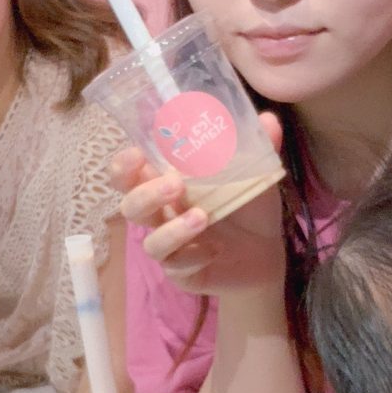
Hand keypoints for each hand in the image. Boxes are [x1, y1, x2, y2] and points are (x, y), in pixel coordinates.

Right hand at [115, 113, 285, 296]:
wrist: (267, 253)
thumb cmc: (247, 206)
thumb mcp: (254, 173)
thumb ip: (259, 145)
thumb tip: (268, 119)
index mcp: (167, 185)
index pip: (128, 175)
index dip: (123, 165)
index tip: (137, 154)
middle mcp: (162, 216)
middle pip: (130, 207)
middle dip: (146, 194)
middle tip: (176, 184)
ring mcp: (170, 247)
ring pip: (150, 242)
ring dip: (172, 230)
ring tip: (202, 218)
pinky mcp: (183, 273)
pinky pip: (176, 267)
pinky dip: (193, 256)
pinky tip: (214, 249)